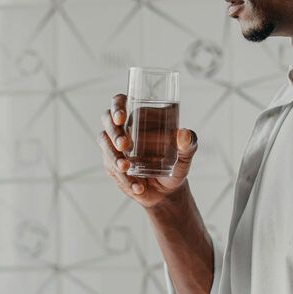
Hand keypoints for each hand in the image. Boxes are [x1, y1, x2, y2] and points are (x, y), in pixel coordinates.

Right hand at [98, 93, 197, 208]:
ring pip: (104, 142)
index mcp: (140, 117)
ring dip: (113, 155)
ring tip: (127, 168)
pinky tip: (138, 186)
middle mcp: (124, 128)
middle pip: (107, 120)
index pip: (120, 102)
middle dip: (113, 131)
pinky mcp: (111, 164)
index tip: (121, 118)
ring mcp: (114, 146)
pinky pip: (110, 166)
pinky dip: (123, 177)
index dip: (117, 106)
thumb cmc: (176, 165)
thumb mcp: (185, 156)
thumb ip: (188, 145)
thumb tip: (184, 134)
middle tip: (124, 145)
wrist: (167, 191)